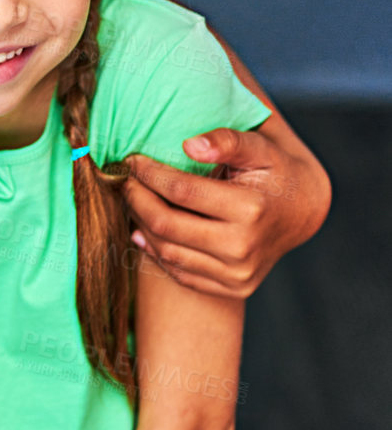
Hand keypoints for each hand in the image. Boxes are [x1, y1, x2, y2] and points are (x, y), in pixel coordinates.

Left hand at [124, 126, 328, 298]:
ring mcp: (240, 274)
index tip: (132, 159)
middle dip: (137, 199)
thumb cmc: (275, 169)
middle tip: (125, 179)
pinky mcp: (234, 288)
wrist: (304, 211)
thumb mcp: (259, 146)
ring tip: (133, 199)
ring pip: (168, 253)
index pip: (181, 191)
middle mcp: (245, 248)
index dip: (149, 173)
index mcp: (252, 209)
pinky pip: (181, 274)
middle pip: (167, 226)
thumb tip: (190, 145)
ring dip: (141, 224)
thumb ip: (227, 140)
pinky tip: (144, 229)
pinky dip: (156, 252)